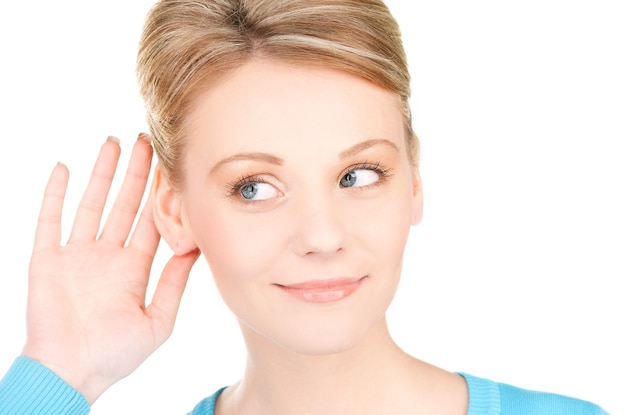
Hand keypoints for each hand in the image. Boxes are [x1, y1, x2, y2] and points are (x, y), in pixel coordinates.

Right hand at [21, 135, 198, 403]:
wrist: (71, 373)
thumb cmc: (116, 355)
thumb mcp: (159, 318)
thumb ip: (174, 282)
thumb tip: (196, 247)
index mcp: (134, 267)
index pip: (151, 221)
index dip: (161, 195)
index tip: (171, 166)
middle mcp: (108, 255)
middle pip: (125, 204)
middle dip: (137, 173)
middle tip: (146, 140)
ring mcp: (77, 254)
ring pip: (92, 203)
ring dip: (102, 173)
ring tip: (113, 143)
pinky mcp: (47, 259)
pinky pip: (51, 220)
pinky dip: (56, 194)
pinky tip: (65, 167)